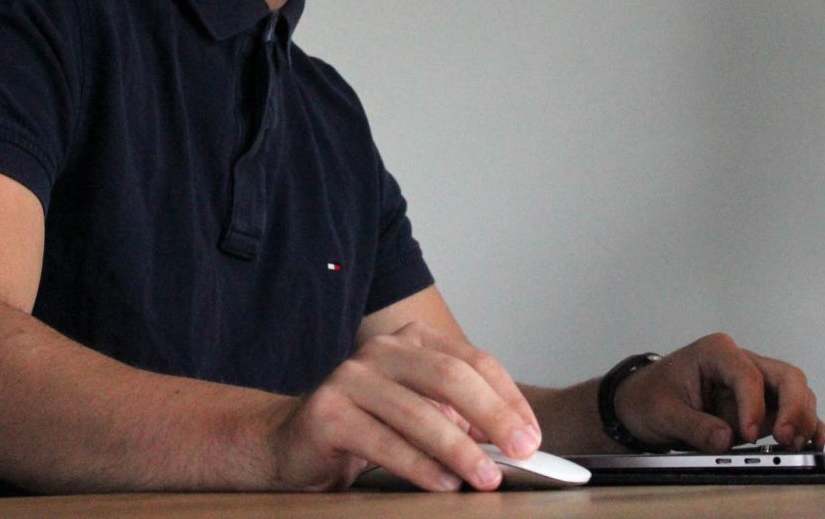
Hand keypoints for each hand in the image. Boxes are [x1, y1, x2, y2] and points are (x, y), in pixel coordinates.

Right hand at [265, 321, 541, 492]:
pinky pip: (385, 441)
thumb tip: (511, 436)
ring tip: (487, 477)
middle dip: (494, 416)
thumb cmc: (368, 425)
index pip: (473, 361)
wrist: (291, 441)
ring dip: (461, 449)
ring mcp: (352, 376)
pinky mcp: (328, 411)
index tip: (532, 434)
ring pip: (420, 411)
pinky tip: (444, 485)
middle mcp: (382, 349)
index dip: (508, 397)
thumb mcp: (418, 410)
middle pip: (451, 377)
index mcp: (412, 339)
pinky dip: (420, 466)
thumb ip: (457, 414)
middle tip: (523, 450)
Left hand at [613, 333, 824, 451]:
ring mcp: (754, 386)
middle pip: (785, 377)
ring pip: (795, 394)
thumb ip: (694, 425)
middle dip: (794, 407)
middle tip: (787, 439)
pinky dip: (804, 429)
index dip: (753, 405)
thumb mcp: (663, 412)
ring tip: (794, 447)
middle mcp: (741, 363)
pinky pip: (790, 414)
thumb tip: (725, 439)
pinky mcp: (760, 408)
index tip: (748, 435)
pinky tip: (811, 446)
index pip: (747, 374)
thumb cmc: (651, 397)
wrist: (642, 403)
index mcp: (717, 352)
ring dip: (801, 420)